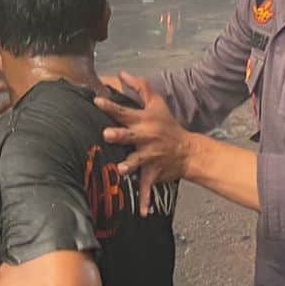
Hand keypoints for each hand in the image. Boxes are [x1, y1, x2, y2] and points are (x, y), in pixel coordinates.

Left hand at [96, 71, 192, 213]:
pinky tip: (141, 212)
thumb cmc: (167, 124)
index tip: (96, 101)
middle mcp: (146, 138)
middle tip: (106, 134)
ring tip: (120, 170)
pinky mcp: (153, 173)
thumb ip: (140, 87)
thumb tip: (121, 73)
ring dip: (129, 166)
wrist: (188, 150)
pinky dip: (146, 200)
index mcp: (143, 121)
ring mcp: (150, 157)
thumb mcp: (157, 103)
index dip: (110, 106)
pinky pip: (148, 188)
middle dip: (119, 136)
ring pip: (137, 162)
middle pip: (129, 136)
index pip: (124, 112)